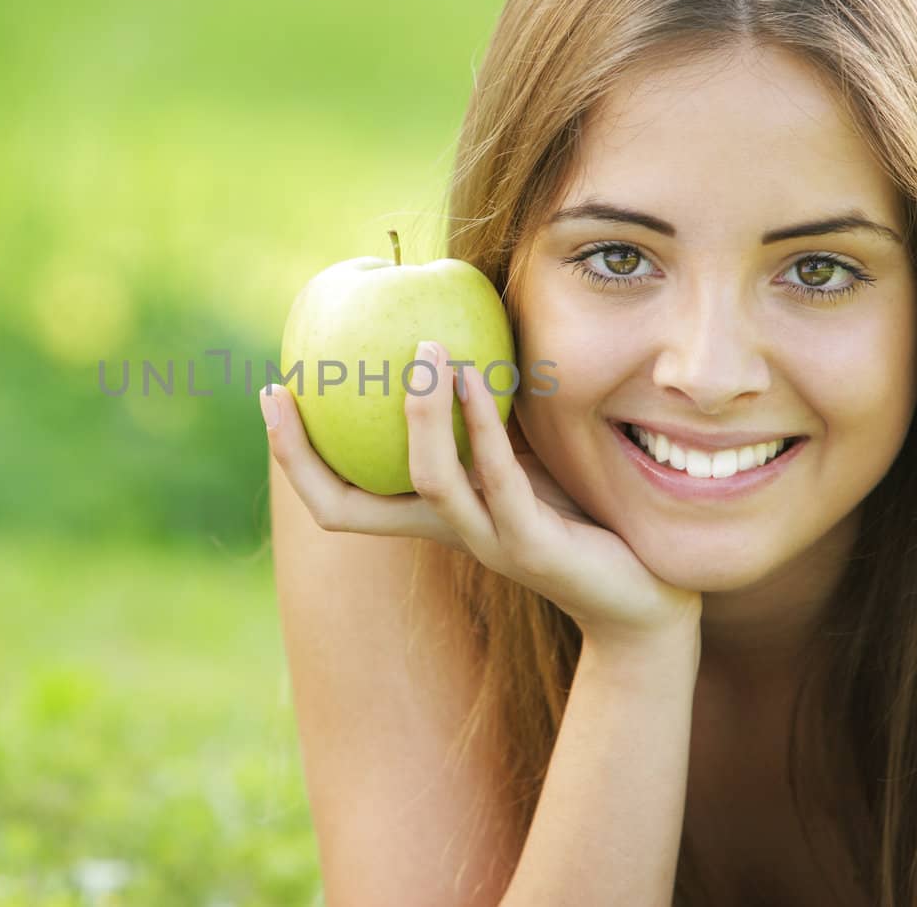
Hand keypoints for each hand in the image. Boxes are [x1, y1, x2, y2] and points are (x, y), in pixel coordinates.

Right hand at [261, 340, 700, 649]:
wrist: (644, 592)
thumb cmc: (576, 510)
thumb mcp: (516, 451)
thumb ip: (479, 408)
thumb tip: (444, 325)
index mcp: (428, 516)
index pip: (335, 498)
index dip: (292, 455)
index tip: (272, 392)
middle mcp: (443, 533)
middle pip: (345, 508)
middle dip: (302, 453)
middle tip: (289, 385)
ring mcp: (485, 541)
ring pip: (427, 481)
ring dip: (420, 412)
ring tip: (424, 348)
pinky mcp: (533, 543)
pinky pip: (499, 476)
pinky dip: (480, 423)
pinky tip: (475, 373)